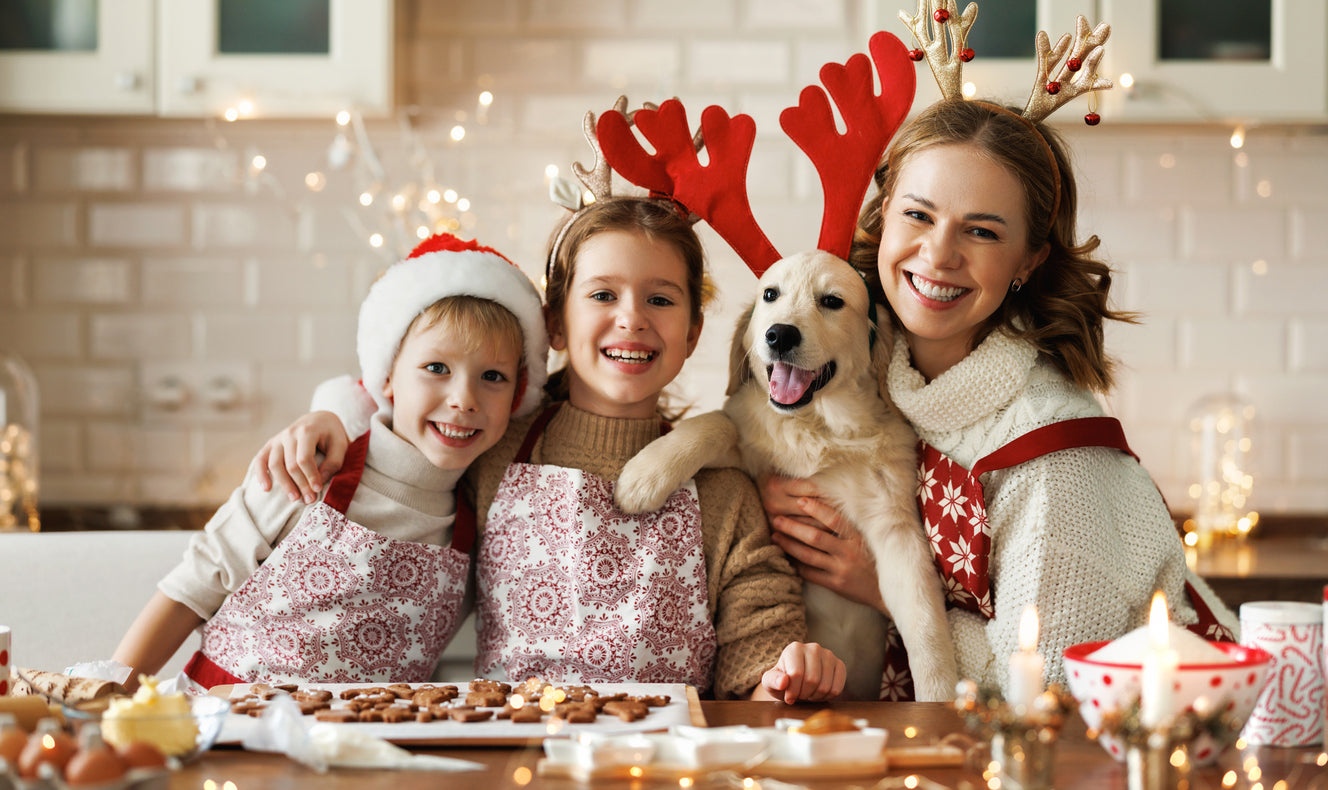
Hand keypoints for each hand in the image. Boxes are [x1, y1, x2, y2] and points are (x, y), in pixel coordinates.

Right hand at [250, 411, 348, 503]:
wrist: (319, 419)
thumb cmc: (332, 434)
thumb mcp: (340, 445)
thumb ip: (333, 463)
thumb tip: (318, 483)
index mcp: (307, 431)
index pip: (304, 459)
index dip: (310, 476)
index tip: (318, 490)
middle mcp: (289, 433)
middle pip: (290, 464)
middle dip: (300, 484)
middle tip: (310, 500)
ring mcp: (278, 438)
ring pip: (275, 465)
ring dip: (284, 484)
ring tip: (294, 498)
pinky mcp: (271, 444)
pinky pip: (260, 460)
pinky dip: (260, 474)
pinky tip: (266, 488)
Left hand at [753, 642, 844, 703]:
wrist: (797, 681)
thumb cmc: (782, 680)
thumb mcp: (770, 681)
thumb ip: (773, 681)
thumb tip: (783, 681)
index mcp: (794, 648)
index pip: (796, 674)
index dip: (792, 691)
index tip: (789, 697)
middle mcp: (813, 647)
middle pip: (812, 680)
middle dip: (804, 694)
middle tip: (799, 695)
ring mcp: (828, 655)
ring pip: (825, 686)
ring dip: (815, 696)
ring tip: (808, 693)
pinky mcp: (839, 665)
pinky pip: (837, 688)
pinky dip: (827, 696)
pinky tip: (818, 693)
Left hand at [762, 476, 885, 611]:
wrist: (888, 591)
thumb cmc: (876, 559)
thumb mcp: (870, 539)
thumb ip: (851, 527)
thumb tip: (826, 507)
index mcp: (858, 537)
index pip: (834, 519)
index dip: (816, 508)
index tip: (800, 500)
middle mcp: (849, 552)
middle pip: (815, 537)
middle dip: (793, 527)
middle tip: (777, 518)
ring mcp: (841, 569)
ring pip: (808, 555)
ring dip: (789, 545)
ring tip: (775, 536)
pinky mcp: (836, 585)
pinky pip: (810, 574)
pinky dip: (796, 565)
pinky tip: (786, 557)